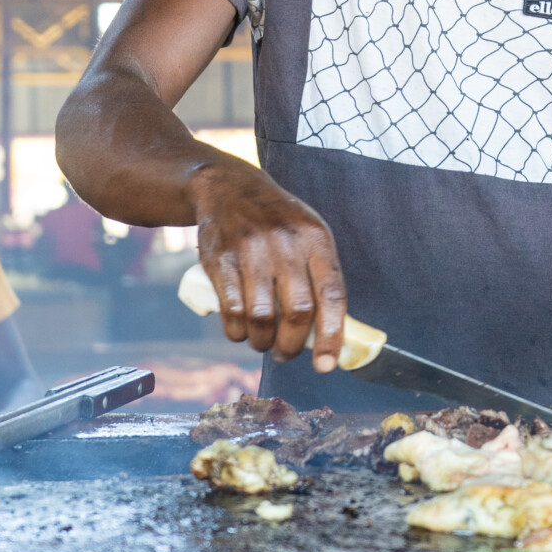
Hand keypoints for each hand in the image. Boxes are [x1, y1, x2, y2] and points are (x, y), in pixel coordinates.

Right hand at [191, 162, 346, 369]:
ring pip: (260, 316)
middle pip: (296, 311)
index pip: (331, 293)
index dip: (331, 334)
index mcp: (316, 237)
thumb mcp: (308, 234)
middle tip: (286, 353)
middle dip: (291, 345)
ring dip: (262, 342)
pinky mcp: (219, 258)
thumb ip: (320, 276)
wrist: (227, 187)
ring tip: (263, 343)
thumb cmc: (277, 221)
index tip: (326, 365)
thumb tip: (332, 333)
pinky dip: (236, 331)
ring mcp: (250, 249)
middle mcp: (285, 241)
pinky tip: (240, 332)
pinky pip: (231, 309)